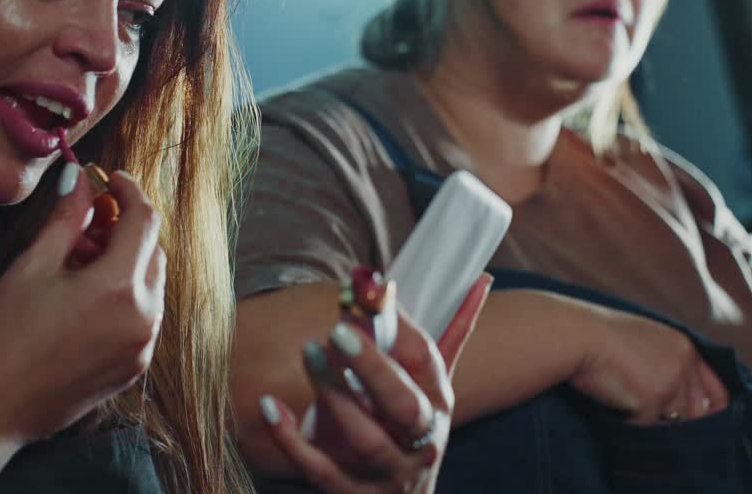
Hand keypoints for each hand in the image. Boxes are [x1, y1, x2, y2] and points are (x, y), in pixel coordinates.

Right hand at [0, 164, 165, 441]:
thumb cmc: (4, 335)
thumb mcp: (34, 266)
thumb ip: (66, 219)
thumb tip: (79, 180)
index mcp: (120, 288)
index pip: (145, 220)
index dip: (129, 191)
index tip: (111, 179)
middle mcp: (143, 317)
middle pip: (153, 252)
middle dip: (125, 230)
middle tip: (85, 226)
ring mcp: (142, 346)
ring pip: (151, 284)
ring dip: (126, 264)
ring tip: (78, 266)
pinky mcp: (134, 367)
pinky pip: (144, 316)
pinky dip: (126, 297)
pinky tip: (85, 298)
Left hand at [259, 274, 492, 492]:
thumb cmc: (410, 429)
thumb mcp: (430, 386)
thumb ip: (452, 334)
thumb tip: (482, 279)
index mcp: (438, 403)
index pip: (426, 361)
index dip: (400, 326)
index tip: (370, 294)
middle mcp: (420, 439)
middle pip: (403, 404)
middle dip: (373, 366)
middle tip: (338, 329)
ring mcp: (387, 471)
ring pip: (365, 438)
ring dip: (335, 395)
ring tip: (309, 353)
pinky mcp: (351, 493)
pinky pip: (319, 469)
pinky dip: (291, 439)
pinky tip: (269, 406)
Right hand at [570, 304, 728, 424]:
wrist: (574, 335)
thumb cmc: (597, 335)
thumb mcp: (642, 339)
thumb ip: (665, 362)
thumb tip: (673, 401)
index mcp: (683, 345)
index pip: (715, 388)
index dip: (711, 409)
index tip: (701, 421)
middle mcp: (683, 363)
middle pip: (697, 410)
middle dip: (680, 420)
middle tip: (652, 414)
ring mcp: (670, 382)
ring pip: (673, 422)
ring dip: (652, 420)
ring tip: (625, 400)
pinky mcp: (652, 401)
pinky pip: (646, 427)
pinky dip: (630, 422)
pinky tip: (613, 403)